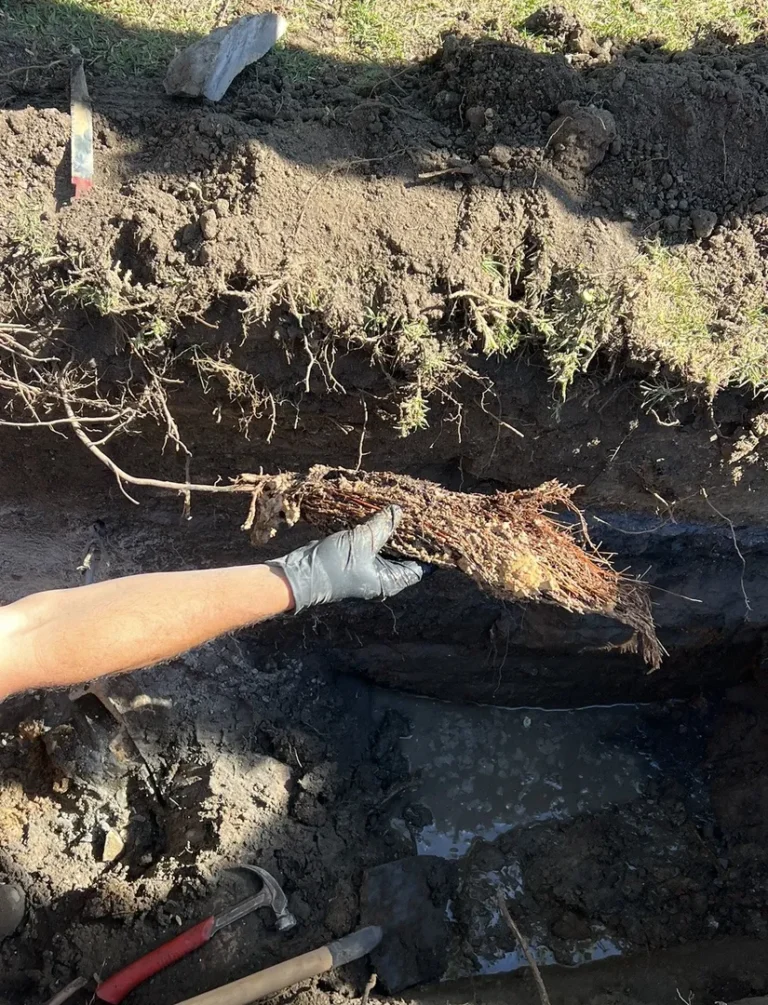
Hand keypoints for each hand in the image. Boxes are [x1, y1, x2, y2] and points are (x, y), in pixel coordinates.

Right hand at [266, 506, 423, 612]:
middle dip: (412, 536)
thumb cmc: (334, 566)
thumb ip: (383, 526)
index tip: (440, 534)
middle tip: (423, 515)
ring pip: (388, 547)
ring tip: (406, 510)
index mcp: (389, 581)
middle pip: (405, 556)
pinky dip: (377, 530)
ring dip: (393, 530)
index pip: (420, 569)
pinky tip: (382, 513)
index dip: (432, 552)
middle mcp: (382, 577)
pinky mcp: (355, 557)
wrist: (300, 574)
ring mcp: (368, 567)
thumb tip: (400, 511)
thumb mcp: (362, 542)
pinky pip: (372, 543)